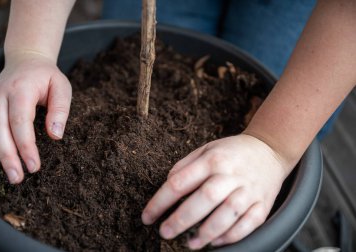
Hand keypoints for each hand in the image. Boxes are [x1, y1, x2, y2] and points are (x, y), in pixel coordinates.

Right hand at [0, 51, 71, 183]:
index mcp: (21, 90)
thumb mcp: (62, 87)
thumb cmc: (47, 77)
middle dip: (6, 155)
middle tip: (17, 178)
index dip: (26, 146)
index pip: (21, 121)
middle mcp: (0, 95)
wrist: (26, 60)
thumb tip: (55, 136)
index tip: (34, 166)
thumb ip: (60, 110)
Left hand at [142, 134, 290, 249]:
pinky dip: (232, 235)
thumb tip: (167, 184)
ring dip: (207, 232)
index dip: (160, 202)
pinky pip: (249, 223)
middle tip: (165, 232)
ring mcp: (249, 190)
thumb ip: (185, 165)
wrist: (269, 150)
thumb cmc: (232, 152)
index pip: (180, 182)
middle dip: (181, 219)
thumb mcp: (206, 149)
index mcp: (212, 160)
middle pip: (204, 198)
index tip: (147, 216)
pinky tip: (216, 241)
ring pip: (228, 214)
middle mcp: (231, 175)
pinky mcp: (263, 204)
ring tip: (190, 243)